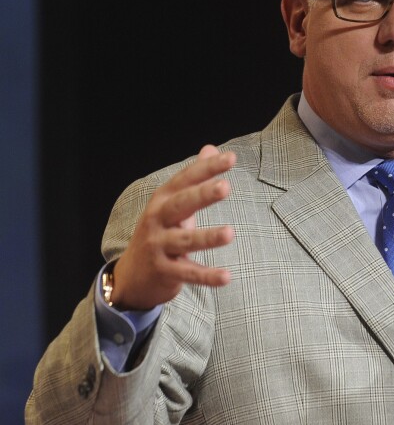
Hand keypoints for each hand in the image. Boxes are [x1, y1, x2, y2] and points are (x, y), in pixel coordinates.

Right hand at [110, 145, 235, 310]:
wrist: (132, 276)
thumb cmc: (160, 232)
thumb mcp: (172, 203)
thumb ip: (194, 178)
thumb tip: (210, 148)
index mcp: (162, 200)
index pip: (186, 180)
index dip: (207, 168)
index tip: (231, 158)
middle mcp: (157, 220)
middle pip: (181, 205)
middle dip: (202, 195)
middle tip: (225, 187)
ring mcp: (158, 246)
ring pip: (185, 240)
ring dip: (207, 237)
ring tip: (230, 233)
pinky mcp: (164, 271)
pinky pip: (188, 273)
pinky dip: (207, 276)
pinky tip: (226, 277)